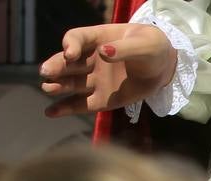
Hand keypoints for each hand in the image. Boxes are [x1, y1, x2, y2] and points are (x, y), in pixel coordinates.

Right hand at [39, 23, 177, 117]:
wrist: (164, 68)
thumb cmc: (153, 49)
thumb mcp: (145, 45)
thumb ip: (125, 49)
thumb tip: (103, 53)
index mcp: (97, 39)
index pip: (76, 38)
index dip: (71, 44)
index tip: (70, 53)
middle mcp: (90, 59)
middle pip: (67, 62)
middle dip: (56, 66)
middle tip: (46, 72)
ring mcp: (95, 79)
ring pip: (71, 83)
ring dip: (58, 85)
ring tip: (48, 88)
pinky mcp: (102, 99)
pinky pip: (82, 104)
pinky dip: (66, 109)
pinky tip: (50, 112)